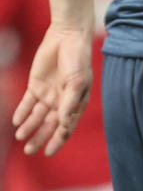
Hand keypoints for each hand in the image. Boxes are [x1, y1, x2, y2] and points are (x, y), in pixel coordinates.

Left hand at [12, 26, 91, 156]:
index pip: (66, 127)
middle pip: (49, 125)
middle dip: (39, 138)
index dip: (57, 140)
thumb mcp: (77, 83)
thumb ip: (69, 103)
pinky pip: (27, 103)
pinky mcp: (36, 85)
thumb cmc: (78, 60)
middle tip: (29, 151)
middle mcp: (61, 102)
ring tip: (20, 137)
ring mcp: (48, 94)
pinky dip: (22, 112)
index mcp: (76, 104)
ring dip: (29, 127)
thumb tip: (64, 125)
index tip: (48, 152)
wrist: (67, 37)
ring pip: (36, 116)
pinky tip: (17, 121)